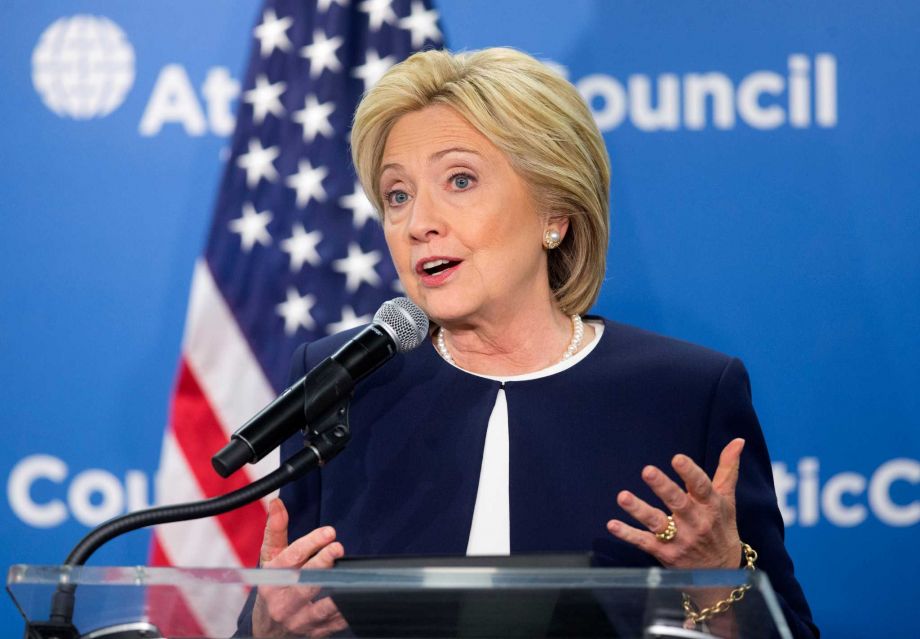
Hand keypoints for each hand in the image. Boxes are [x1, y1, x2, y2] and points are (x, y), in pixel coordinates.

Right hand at [253, 499, 347, 637]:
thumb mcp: (270, 558)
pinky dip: (347, 609)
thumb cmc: (273, 586)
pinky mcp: (316, 633)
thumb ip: (276, 530)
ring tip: (353, 574)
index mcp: (272, 580)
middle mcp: (284, 602)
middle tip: (338, 547)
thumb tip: (277, 502)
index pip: (290, 560)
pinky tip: (358, 594)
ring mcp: (300, 620)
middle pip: (305, 583)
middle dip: (322, 564)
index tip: (328, 532)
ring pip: (322, 607)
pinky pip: (336, 622)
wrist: (268, 631)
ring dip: (338, 589)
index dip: (309, 544)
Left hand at [606, 438, 744, 569]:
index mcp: (711, 506)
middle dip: (663, 487)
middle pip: (678, 503)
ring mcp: (680, 540)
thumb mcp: (727, 500)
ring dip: (639, 510)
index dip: (690, 473)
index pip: (702, 487)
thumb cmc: (721, 529)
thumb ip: (728, 469)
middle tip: (647, 470)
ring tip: (622, 496)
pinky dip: (628, 534)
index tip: (677, 458)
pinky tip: (612, 524)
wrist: (721, 575)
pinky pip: (644, 543)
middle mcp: (696, 523)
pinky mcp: (665, 554)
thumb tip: (738, 440)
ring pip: (658, 523)